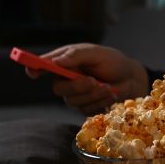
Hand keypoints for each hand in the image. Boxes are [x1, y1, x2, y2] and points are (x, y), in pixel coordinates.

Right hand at [26, 43, 148, 115]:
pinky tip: (110, 94)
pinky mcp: (86, 107)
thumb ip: (76, 55)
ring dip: (93, 94)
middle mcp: (67, 79)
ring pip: (74, 101)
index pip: (43, 66)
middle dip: (76, 86)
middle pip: (58, 89)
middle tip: (92, 81)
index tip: (32, 72)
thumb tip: (57, 61)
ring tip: (107, 86)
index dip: (34, 68)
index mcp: (65, 62)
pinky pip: (86, 110)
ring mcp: (76, 95)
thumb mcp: (95, 53)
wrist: (131, 78)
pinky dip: (100, 102)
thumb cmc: (113, 61)